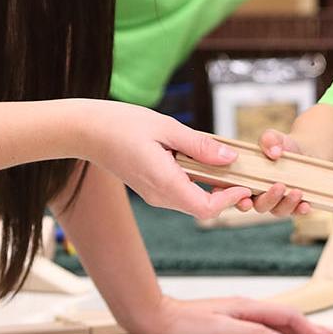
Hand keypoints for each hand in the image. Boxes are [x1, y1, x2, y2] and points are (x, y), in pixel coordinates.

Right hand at [79, 100, 250, 219]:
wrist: (87, 131)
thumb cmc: (122, 125)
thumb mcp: (166, 127)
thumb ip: (199, 145)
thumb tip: (229, 158)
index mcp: (164, 183)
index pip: (206, 208)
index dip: (230, 200)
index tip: (244, 183)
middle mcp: (160, 196)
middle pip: (203, 208)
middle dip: (227, 196)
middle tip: (245, 176)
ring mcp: (154, 195)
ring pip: (193, 201)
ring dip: (213, 189)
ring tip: (228, 167)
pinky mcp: (151, 189)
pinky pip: (181, 192)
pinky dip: (198, 183)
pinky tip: (204, 163)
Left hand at [130, 295, 332, 333]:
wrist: (156, 318)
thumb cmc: (183, 325)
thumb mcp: (219, 331)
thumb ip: (251, 333)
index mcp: (246, 308)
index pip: (287, 317)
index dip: (311, 328)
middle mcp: (245, 308)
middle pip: (287, 316)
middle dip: (313, 327)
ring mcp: (238, 313)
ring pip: (277, 321)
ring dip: (300, 329)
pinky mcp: (230, 321)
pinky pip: (265, 325)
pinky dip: (282, 330)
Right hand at [235, 130, 312, 216]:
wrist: (303, 150)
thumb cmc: (279, 145)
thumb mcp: (272, 138)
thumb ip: (269, 140)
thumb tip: (274, 152)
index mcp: (245, 180)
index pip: (231, 193)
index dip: (232, 198)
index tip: (243, 195)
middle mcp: (258, 195)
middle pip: (257, 205)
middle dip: (267, 199)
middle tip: (278, 186)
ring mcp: (275, 202)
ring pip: (276, 211)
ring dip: (286, 204)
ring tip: (297, 191)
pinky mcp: (293, 205)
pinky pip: (295, 212)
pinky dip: (299, 210)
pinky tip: (305, 205)